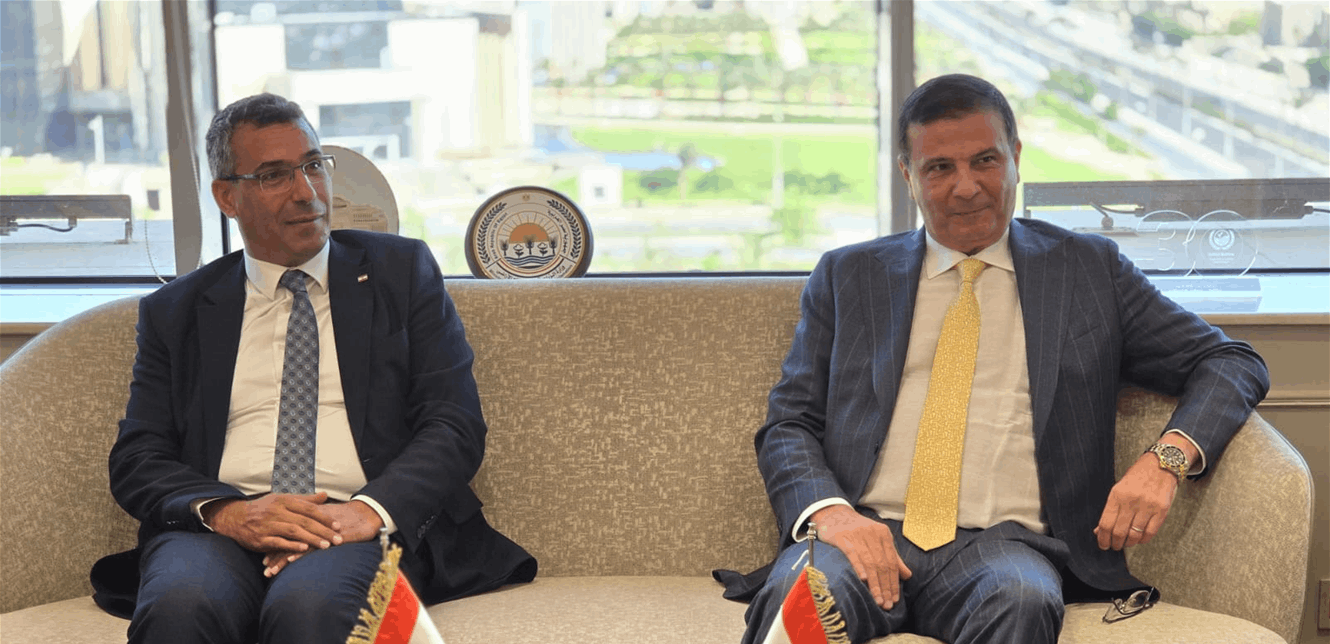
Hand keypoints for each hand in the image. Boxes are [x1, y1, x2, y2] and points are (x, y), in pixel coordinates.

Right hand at [204, 491, 342, 553]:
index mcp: (283, 501)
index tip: (338, 525)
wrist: (236, 518)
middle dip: (323, 531)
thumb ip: (305, 500)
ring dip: (311, 539)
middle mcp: (276, 511)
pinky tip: (304, 549)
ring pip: (293, 531)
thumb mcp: (282, 500)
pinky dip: (291, 546)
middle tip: (338, 539)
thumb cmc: (264, 509)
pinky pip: (278, 542)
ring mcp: (268, 525)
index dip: (324, 517)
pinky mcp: (261, 539)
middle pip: (304, 521)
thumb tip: (325, 495)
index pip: (308, 508)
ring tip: (326, 546)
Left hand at [259, 501, 383, 577]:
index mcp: (310, 518)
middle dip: (275, 553)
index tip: (265, 553)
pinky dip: (300, 552)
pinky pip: (312, 545)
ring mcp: (319, 530)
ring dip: (282, 558)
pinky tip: (289, 561)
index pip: (288, 530)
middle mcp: (311, 523)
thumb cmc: (351, 519)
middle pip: (288, 538)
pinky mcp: (329, 536)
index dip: (276, 541)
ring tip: (271, 571)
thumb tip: (306, 534)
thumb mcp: (331, 521)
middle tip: (264, 566)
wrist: (368, 514)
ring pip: (296, 544)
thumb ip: (317, 525)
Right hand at [811, 505, 911, 609]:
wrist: (834, 514)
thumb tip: (907, 576)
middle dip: (886, 586)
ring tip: (878, 599)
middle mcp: (872, 533)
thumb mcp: (877, 539)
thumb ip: (892, 557)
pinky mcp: (842, 537)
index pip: (892, 562)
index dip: (894, 582)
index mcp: (883, 534)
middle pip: (882, 564)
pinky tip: (864, 580)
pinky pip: (853, 554)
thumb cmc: (857, 530)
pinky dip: (859, 567)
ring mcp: (857, 535)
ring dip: (875, 584)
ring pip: (870, 562)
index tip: (895, 598)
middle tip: (887, 604)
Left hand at [1094, 455, 1178, 550]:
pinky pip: (1150, 532)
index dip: (1102, 538)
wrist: (1160, 465)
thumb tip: (1099, 531)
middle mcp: (1131, 501)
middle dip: (1115, 543)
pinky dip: (1142, 539)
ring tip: (1126, 543)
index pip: (1106, 523)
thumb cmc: (1136, 478)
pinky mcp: (1162, 510)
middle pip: (1119, 532)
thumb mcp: (1119, 489)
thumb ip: (1110, 510)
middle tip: (1114, 546)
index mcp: (1117, 495)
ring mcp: (1148, 506)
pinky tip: (1139, 539)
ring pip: (1134, 535)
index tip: (1102, 544)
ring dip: (1128, 543)